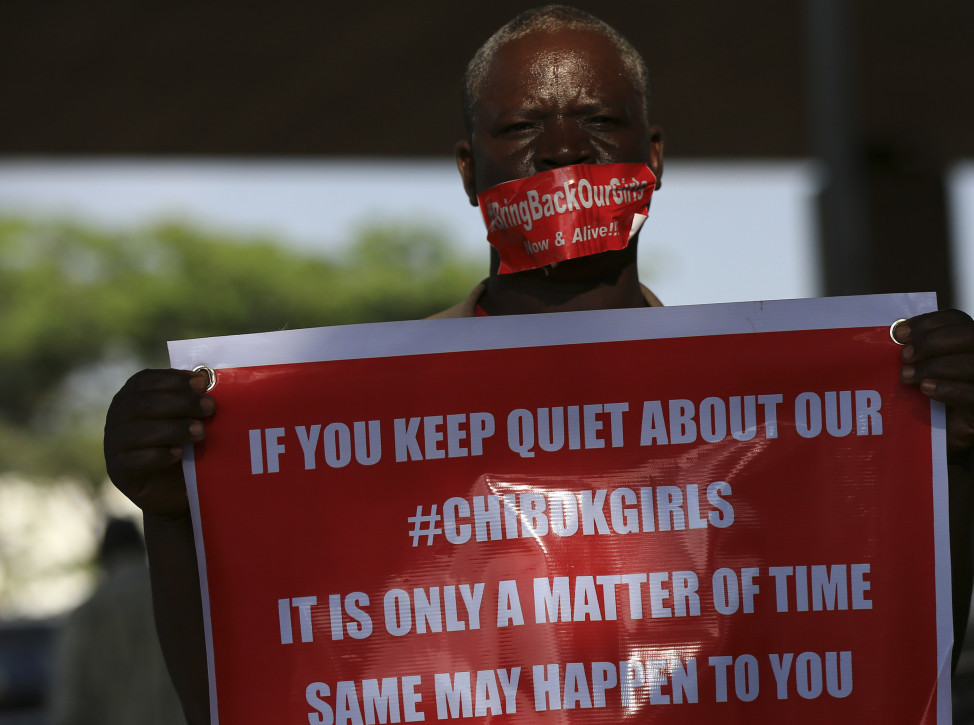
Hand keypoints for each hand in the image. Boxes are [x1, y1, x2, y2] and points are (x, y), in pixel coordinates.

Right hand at [104, 368, 214, 517]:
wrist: (175, 491)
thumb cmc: (184, 446)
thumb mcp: (188, 420)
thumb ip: (192, 403)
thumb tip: (207, 380)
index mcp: (131, 398)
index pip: (144, 381)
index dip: (172, 379)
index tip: (201, 382)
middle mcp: (117, 418)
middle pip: (144, 404)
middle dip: (180, 403)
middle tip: (210, 407)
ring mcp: (114, 445)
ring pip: (138, 431)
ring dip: (173, 429)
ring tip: (201, 431)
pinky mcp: (119, 472)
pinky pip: (134, 460)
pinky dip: (158, 455)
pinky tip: (179, 453)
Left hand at [897, 309, 973, 452]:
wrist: (940, 438)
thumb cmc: (928, 400)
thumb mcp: (920, 371)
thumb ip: (915, 353)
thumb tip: (893, 336)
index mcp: (967, 343)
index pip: (955, 320)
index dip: (927, 322)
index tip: (899, 334)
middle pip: (968, 335)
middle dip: (932, 342)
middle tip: (904, 356)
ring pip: (970, 363)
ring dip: (934, 366)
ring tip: (907, 376)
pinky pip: (971, 395)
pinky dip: (947, 389)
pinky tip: (926, 389)